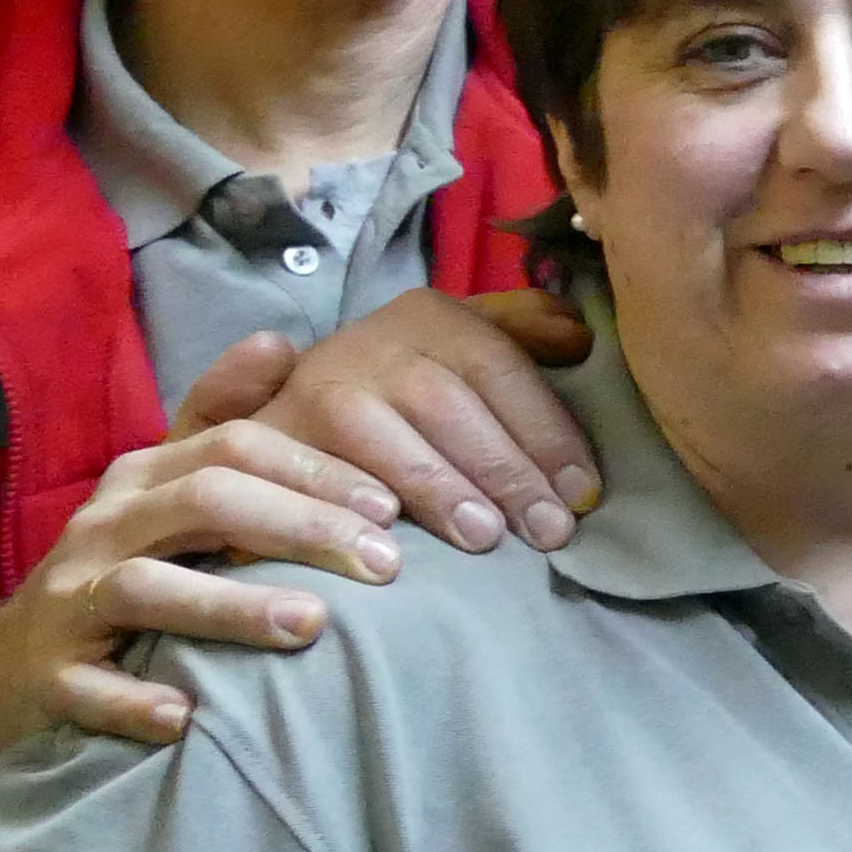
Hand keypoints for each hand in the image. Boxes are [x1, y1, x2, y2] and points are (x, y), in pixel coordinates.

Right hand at [0, 417, 412, 752]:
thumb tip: (279, 339)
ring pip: (150, 589)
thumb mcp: (164, 490)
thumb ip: (219, 419)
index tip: (394, 507)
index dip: (317, 469)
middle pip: (206, 502)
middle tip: (386, 565)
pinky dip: (136, 701)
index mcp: (143, 478)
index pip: (236, 446)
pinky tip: (188, 717)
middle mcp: (103, 527)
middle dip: (301, 525)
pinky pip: (90, 688)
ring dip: (233, 606)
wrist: (1, 672)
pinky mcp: (45, 676)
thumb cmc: (119, 572)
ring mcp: (67, 601)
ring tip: (312, 625)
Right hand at [245, 287, 599, 555]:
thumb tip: (580, 336)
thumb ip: (519, 332)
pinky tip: (391, 531)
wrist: (291, 407)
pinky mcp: (269, 434)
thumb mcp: (461, 346)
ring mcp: (313, 384)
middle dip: (504, 470)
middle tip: (547, 531)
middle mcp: (368, 339)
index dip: (546, 430)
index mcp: (428, 314)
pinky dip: (352, 498)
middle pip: (445, 402)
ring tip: (483, 538)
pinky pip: (311, 466)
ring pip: (377, 432)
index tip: (583, 493)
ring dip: (435, 486)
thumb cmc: (408, 389)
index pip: (497, 365)